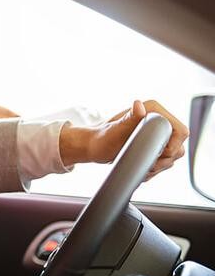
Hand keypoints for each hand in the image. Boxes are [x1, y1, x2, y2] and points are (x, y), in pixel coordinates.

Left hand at [59, 99, 188, 178]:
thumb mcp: (115, 130)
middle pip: (178, 147)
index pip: (181, 132)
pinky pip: (164, 161)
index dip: (172, 147)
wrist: (94, 147)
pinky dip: (153, 168)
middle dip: (162, 160)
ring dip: (157, 166)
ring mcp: (157, 133)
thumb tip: (138, 106)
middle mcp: (159, 120)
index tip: (155, 155)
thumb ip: (129, 119)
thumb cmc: (101, 139)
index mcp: (154, 110)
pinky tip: (139, 168)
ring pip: (171, 157)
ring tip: (138, 165)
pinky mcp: (154, 144)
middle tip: (143, 164)